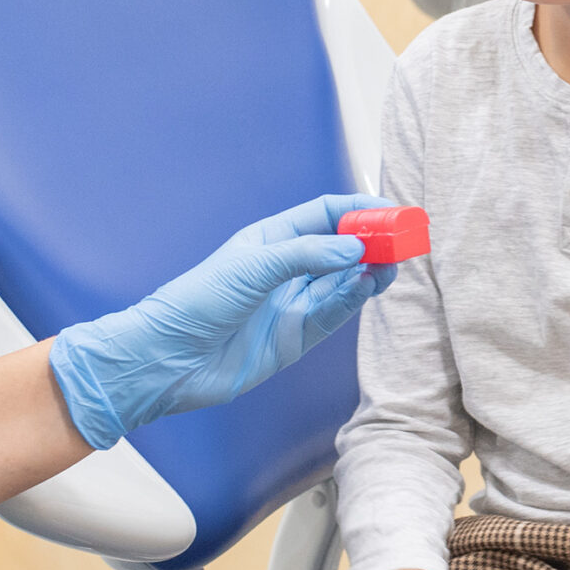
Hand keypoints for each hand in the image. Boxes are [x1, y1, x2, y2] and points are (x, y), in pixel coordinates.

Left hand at [50, 193, 398, 446]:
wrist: (168, 360)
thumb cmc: (196, 303)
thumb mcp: (251, 268)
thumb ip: (306, 255)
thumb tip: (355, 246)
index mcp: (271, 240)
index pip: (325, 214)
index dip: (359, 209)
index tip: (390, 210)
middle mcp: (286, 270)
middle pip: (341, 247)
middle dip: (372, 241)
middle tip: (402, 240)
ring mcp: (293, 304)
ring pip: (343, 282)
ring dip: (369, 271)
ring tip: (391, 263)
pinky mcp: (297, 337)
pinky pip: (334, 314)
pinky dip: (354, 300)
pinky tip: (370, 286)